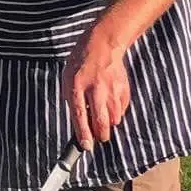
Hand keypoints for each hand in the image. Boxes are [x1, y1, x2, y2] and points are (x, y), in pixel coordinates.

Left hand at [64, 29, 130, 149]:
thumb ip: (71, 99)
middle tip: (98, 138)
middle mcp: (95, 89)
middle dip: (100, 135)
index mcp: (77, 87)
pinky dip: (116, 112)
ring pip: (113, 118)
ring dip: (108, 124)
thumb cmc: (81, 62)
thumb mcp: (67, 78)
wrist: (103, 44)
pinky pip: (121, 109)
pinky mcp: (123, 88)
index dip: (83, 134)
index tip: (86, 146)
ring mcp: (111, 89)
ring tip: (103, 118)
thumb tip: (78, 120)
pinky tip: (110, 105)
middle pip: (100, 121)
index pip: (80, 115)